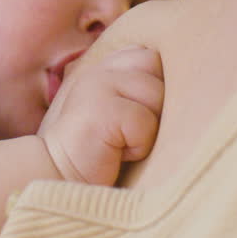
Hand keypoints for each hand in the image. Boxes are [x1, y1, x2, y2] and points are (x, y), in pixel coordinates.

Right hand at [36, 46, 162, 185]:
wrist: (54, 181)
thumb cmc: (93, 155)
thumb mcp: (113, 112)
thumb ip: (133, 88)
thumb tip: (182, 80)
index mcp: (103, 68)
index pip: (149, 55)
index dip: (155, 84)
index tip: (136, 116)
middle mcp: (98, 70)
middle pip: (158, 69)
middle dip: (157, 104)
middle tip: (131, 131)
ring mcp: (96, 85)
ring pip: (156, 95)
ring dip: (148, 128)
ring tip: (121, 144)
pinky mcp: (98, 109)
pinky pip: (145, 123)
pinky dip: (138, 146)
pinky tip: (115, 154)